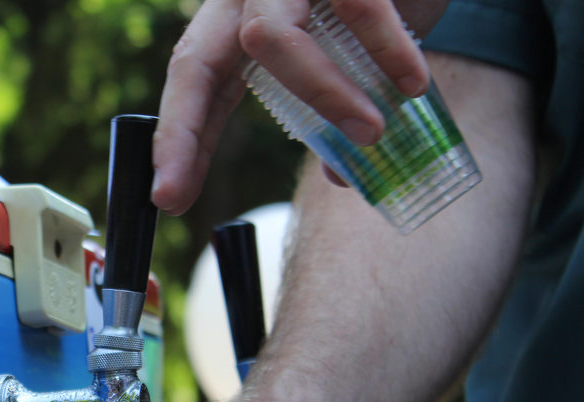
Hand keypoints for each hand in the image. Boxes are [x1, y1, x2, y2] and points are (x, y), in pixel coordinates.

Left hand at [152, 0, 449, 214]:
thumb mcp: (348, 58)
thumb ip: (336, 110)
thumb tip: (341, 174)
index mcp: (237, 23)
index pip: (194, 86)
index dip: (179, 141)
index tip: (169, 198)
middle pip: (193, 62)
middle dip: (179, 133)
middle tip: (171, 195)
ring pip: (270, 37)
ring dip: (322, 94)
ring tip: (373, 132)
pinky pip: (357, 6)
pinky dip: (388, 49)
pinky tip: (414, 84)